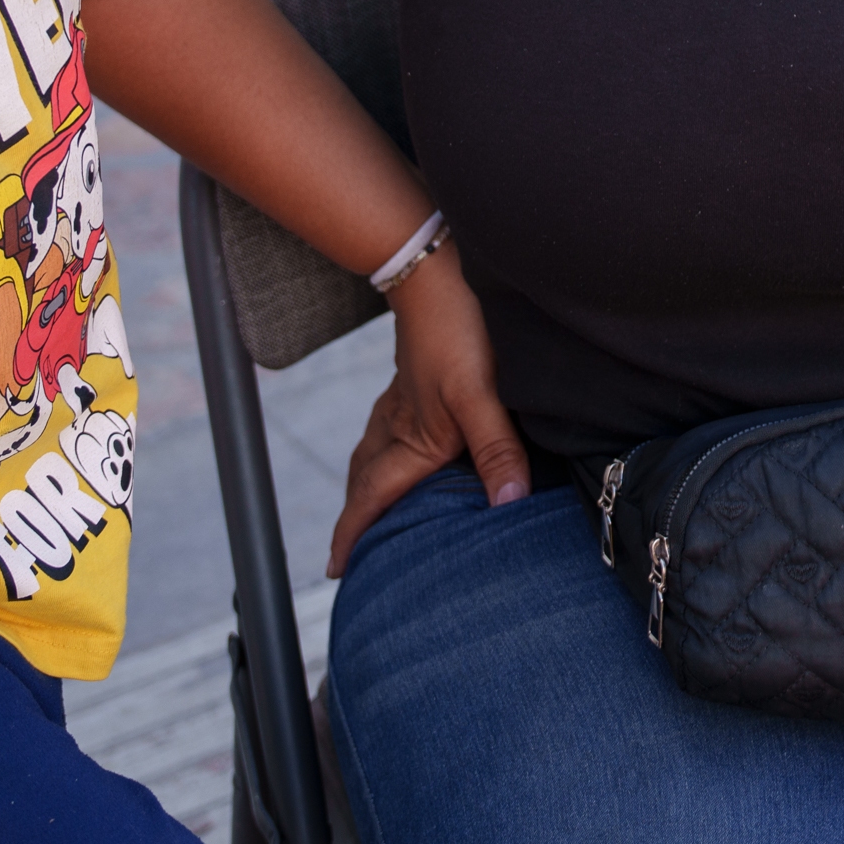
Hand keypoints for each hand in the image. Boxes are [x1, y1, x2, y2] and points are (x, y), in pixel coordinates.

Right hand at [327, 247, 531, 573]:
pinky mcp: (412, 380)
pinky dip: (383, 453)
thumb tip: (507, 505)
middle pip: (364, 481)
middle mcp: (397, 425)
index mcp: (411, 439)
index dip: (353, 535)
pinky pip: (386, 429)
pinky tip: (401, 445)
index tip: (336, 569)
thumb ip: (496, 450)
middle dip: (355, 517)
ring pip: (372, 454)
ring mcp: (401, 401)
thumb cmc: (460, 335)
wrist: (439, 274)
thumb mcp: (483, 396)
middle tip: (347, 552)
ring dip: (367, 486)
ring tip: (369, 509)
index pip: (372, 498)